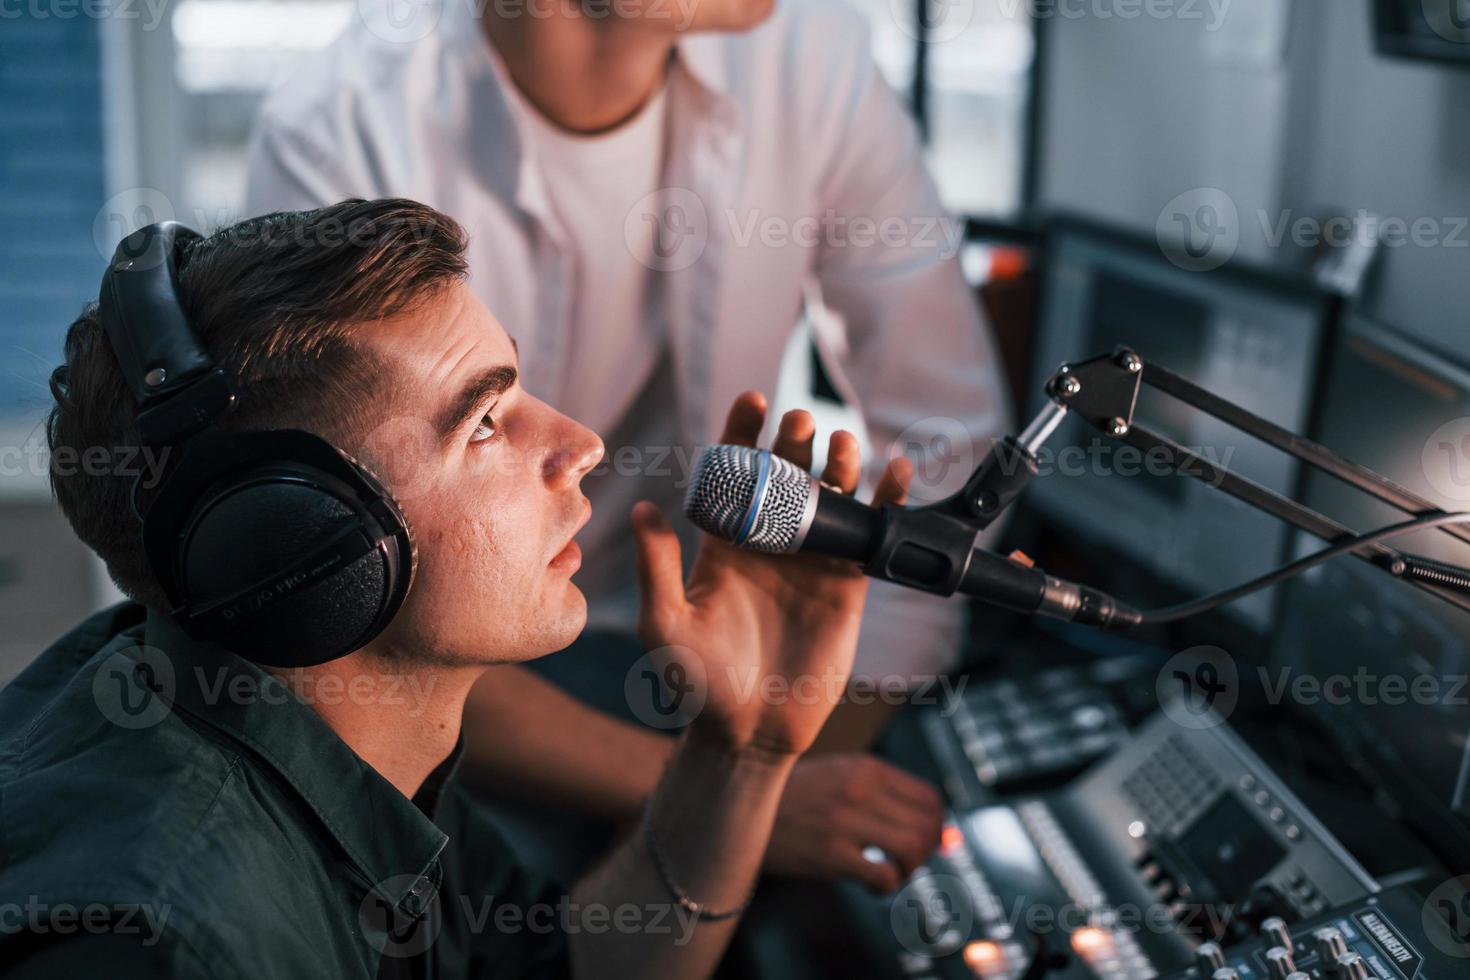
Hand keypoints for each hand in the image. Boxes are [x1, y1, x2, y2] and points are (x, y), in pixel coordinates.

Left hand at [631, 392, 910, 758]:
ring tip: (841, 444)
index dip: (743, 433)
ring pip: (832, 495)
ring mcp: (811, 559)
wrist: (750, 730)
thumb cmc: (698, 682)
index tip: (752, 402)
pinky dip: (887, 499)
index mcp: (725, 540)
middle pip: (788, 474)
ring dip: (840, 463)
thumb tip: (642, 509)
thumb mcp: (665, 622)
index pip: (734, 473)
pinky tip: (896, 470)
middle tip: (799, 425)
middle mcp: (770, 541)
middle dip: (795, 442)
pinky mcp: (847, 584)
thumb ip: (656, 566)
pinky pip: (869, 533)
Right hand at [765, 754, 943, 892]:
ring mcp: (846, 820)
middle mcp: (861, 789)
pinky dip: (886, 887)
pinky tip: (868, 885)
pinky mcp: (831, 853)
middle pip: (927, 825)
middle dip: (925, 852)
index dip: (937, 826)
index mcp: (866, 768)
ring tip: (888, 873)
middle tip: (905, 862)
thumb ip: (887, 799)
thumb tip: (946, 836)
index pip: (930, 798)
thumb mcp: (840, 778)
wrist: (740, 807)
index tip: (926, 843)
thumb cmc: (794, 797)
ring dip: (908, 869)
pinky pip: (885, 876)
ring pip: (912, 848)